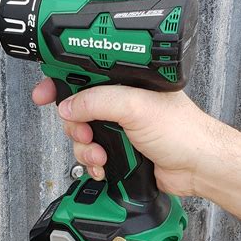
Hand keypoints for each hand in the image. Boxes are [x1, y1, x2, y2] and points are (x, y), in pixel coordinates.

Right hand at [32, 78, 230, 196]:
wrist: (197, 167)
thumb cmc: (181, 131)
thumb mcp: (135, 107)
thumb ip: (97, 101)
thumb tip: (68, 105)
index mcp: (125, 81)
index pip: (84, 74)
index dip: (60, 82)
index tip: (44, 94)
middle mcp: (120, 102)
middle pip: (77, 108)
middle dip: (76, 125)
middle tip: (86, 132)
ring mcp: (119, 127)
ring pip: (82, 134)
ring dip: (86, 148)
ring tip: (101, 154)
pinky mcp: (120, 149)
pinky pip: (92, 154)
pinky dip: (93, 162)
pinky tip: (104, 166)